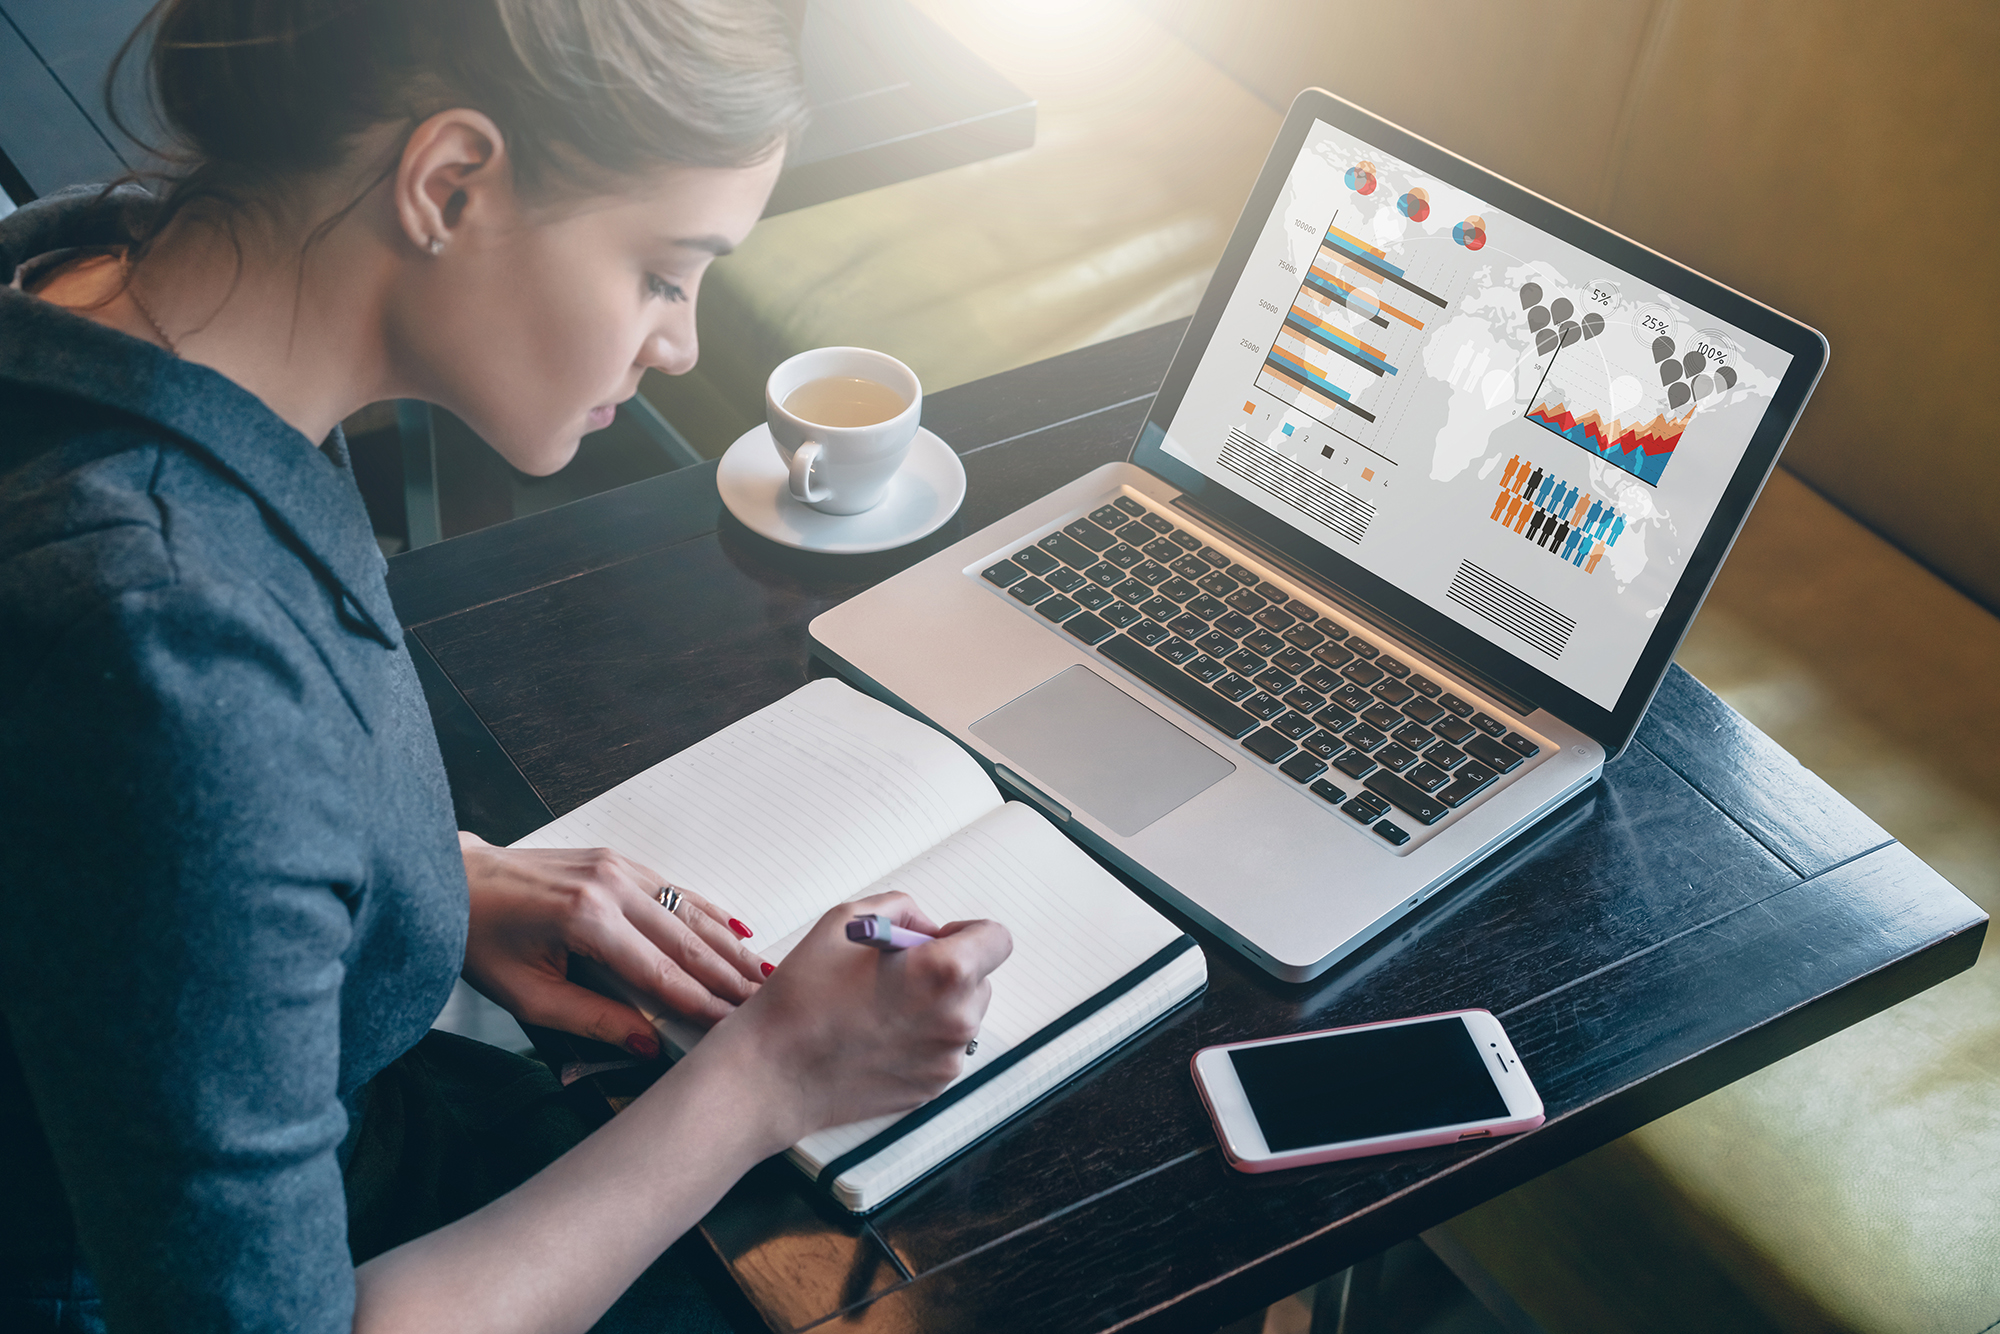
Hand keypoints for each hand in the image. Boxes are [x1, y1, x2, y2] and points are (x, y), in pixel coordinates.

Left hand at [457, 832, 766, 1054]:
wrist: (454, 881)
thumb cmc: (481, 938)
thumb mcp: (527, 996)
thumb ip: (591, 1020)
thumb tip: (646, 1044)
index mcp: (586, 919)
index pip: (660, 972)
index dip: (701, 1003)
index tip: (732, 1026)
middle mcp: (610, 885)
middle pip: (686, 939)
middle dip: (728, 975)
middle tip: (765, 1003)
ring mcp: (617, 866)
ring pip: (689, 911)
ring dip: (727, 945)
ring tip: (762, 973)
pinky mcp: (618, 860)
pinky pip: (674, 890)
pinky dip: (708, 912)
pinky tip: (736, 931)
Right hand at [694, 891, 1012, 1146]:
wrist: (773, 1073)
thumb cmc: (802, 997)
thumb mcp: (844, 920)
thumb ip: (901, 909)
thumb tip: (926, 927)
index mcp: (945, 972)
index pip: (997, 939)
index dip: (967, 932)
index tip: (937, 938)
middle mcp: (957, 1019)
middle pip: (980, 979)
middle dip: (947, 969)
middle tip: (896, 973)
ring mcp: (947, 1059)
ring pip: (961, 1015)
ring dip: (936, 1004)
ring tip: (880, 1007)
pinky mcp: (932, 1087)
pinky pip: (942, 1048)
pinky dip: (921, 1037)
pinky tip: (876, 1035)